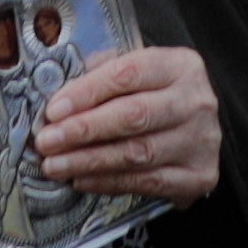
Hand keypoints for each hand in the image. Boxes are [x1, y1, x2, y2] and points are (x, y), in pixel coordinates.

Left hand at [26, 40, 224, 204]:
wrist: (197, 128)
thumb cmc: (157, 96)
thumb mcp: (138, 71)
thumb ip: (104, 75)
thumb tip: (58, 98)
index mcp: (181, 65)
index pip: (128, 73)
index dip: (87, 92)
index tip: (54, 110)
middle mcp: (196, 102)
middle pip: (133, 115)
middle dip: (83, 130)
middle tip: (47, 141)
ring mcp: (201, 141)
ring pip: (137, 153)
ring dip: (88, 161)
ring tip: (55, 165)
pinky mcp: (199, 175)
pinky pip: (146, 182)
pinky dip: (108, 182)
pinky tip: (81, 179)